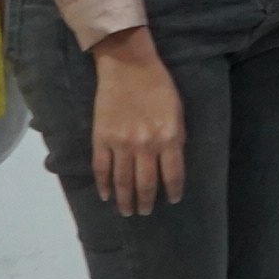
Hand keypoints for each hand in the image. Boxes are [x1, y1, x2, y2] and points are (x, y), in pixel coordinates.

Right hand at [89, 29, 187, 215]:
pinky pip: (101, 168)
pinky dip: (103, 185)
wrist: (128, 65)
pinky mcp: (101, 138)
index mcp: (169, 137)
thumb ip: (176, 137)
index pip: (173, 174)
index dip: (173, 190)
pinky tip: (106, 195)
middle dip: (146, 201)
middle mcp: (145, 145)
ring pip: (122, 181)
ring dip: (125, 199)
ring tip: (127, 211)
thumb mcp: (177, 111)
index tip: (172, 200)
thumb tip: (171, 162)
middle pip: (146, 183)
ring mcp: (121, 143)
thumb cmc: (159, 85)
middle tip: (144, 212)